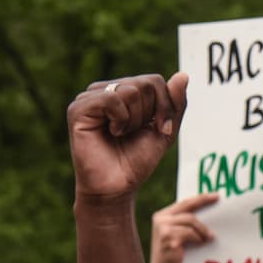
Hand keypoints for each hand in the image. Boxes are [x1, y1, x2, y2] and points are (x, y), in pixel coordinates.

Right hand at [67, 73, 187, 201]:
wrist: (117, 187)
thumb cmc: (137, 161)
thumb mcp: (164, 131)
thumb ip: (174, 104)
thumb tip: (183, 75)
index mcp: (123, 92)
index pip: (154, 81)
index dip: (166, 106)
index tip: (162, 130)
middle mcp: (105, 90)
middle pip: (146, 84)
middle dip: (151, 114)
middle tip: (136, 134)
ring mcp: (90, 97)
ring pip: (131, 91)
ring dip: (136, 120)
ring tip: (121, 134)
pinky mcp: (79, 108)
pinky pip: (112, 100)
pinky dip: (121, 120)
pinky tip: (112, 132)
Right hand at [149, 193, 218, 262]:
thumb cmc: (175, 253)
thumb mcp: (178, 233)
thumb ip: (186, 222)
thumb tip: (208, 212)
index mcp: (162, 215)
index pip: (184, 203)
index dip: (200, 198)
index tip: (215, 196)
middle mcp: (160, 219)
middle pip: (187, 208)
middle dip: (203, 203)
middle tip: (218, 202)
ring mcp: (162, 228)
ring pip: (191, 221)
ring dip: (203, 230)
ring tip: (210, 237)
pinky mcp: (168, 237)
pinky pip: (189, 233)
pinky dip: (197, 238)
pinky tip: (200, 243)